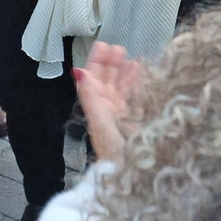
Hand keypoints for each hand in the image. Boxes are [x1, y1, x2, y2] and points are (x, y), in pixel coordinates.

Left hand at [73, 41, 143, 162]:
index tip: (103, 45)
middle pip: (108, 82)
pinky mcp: (138, 121)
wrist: (130, 175)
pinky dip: (138, 85)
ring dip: (125, 72)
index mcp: (97, 108)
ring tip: (131, 57)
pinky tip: (142, 73)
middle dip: (111, 64)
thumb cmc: (114, 150)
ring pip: (122, 88)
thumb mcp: (101, 122)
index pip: (94, 80)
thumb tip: (78, 71)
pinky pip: (137, 98)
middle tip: (119, 47)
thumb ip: (91, 96)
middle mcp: (109, 110)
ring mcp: (124, 115)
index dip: (97, 62)